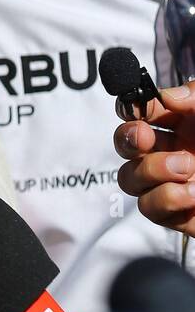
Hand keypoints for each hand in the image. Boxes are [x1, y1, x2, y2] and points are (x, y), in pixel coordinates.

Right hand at [114, 84, 194, 233]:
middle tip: (145, 136)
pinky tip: (193, 193)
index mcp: (184, 125)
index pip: (140, 112)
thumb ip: (194, 96)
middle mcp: (173, 153)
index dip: (131, 108)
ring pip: (128, 178)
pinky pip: (150, 207)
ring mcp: (171, 185)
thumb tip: (164, 96)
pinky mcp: (177, 215)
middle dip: (127, 139)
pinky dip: (167, 198)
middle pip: (124, 145)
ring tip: (186, 168)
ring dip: (151, 170)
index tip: (141, 109)